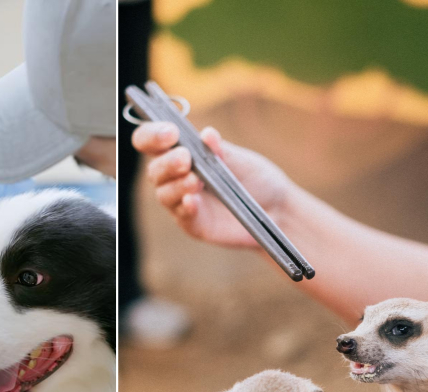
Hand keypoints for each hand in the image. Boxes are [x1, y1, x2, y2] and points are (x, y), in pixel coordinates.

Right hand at [130, 122, 294, 248]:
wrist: (276, 209)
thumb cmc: (255, 179)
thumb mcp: (240, 160)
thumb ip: (221, 150)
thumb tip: (207, 134)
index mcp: (182, 153)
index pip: (151, 142)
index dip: (152, 135)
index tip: (170, 132)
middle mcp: (176, 177)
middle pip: (154, 170)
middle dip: (167, 162)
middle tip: (185, 158)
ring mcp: (182, 202)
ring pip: (163, 193)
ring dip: (177, 184)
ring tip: (196, 181)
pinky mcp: (194, 223)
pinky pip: (181, 215)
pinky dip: (185, 206)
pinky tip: (193, 201)